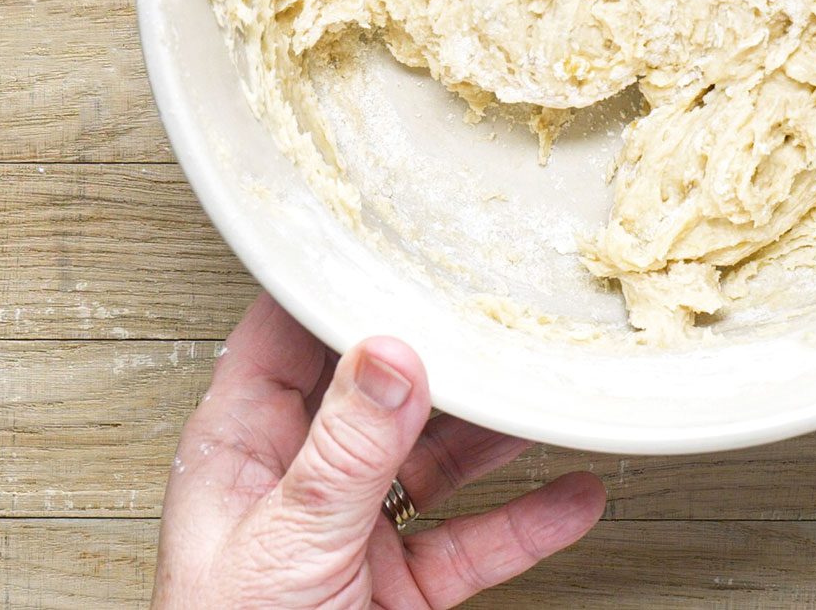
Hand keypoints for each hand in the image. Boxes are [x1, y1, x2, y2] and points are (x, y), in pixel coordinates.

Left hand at [153, 293, 605, 607]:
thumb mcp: (290, 538)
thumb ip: (346, 447)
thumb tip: (390, 350)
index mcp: (240, 448)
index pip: (284, 337)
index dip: (337, 287)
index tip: (396, 240)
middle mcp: (298, 479)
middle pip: (379, 390)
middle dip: (443, 354)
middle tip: (501, 310)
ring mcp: (352, 531)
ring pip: (437, 458)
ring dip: (498, 429)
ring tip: (550, 387)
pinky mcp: (399, 586)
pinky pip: (473, 539)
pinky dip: (528, 519)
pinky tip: (575, 492)